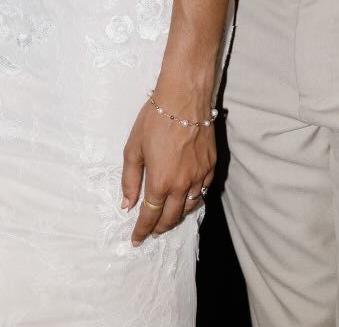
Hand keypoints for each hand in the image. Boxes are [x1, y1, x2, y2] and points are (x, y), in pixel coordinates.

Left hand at [120, 102, 215, 246]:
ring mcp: (199, 177)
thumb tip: (127, 205)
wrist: (184, 97)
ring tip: (169, 215)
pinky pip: (203, 191)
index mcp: (160, 182)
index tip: (136, 241)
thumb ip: (130, 180)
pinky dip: (194, 198)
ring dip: (177, 215)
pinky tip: (187, 195)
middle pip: (171, 218)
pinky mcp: (211, 166)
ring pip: (189, 207)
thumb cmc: (154, 120)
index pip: (150, 216)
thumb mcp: (133, 148)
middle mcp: (182, 185)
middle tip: (152, 231)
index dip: (142, 231)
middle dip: (159, 228)